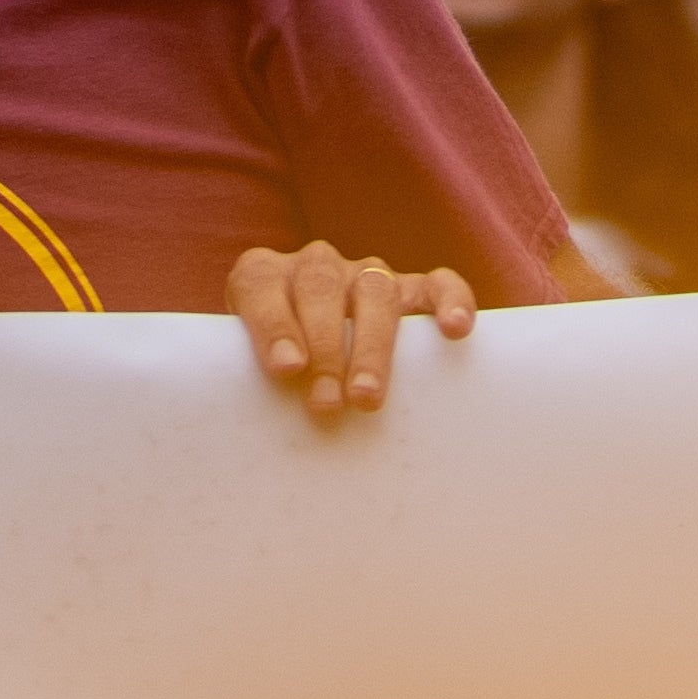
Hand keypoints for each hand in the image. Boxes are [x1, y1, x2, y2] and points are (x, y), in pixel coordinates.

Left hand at [233, 241, 475, 418]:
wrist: (308, 355)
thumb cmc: (275, 372)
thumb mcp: (244, 369)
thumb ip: (243, 380)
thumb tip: (251, 432)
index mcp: (264, 275)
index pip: (262, 283)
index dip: (273, 323)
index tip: (287, 369)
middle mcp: (315, 266)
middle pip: (321, 290)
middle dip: (325, 349)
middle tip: (325, 405)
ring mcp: (366, 273)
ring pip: (376, 291)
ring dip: (373, 346)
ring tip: (367, 396)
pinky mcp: (413, 288)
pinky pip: (438, 284)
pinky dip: (451, 301)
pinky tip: (455, 329)